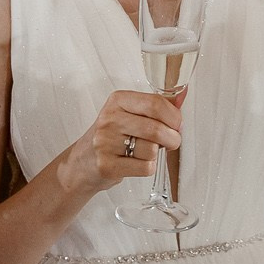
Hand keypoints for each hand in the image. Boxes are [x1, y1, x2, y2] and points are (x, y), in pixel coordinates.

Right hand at [61, 90, 181, 197]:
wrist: (82, 162)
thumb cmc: (111, 137)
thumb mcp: (129, 114)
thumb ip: (156, 106)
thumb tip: (182, 96)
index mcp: (118, 101)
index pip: (155, 103)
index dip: (174, 117)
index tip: (176, 124)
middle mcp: (109, 119)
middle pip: (156, 128)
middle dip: (172, 138)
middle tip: (171, 142)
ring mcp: (105, 143)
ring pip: (151, 150)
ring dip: (156, 154)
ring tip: (145, 152)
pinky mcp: (107, 165)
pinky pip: (145, 167)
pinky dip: (148, 167)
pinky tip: (136, 163)